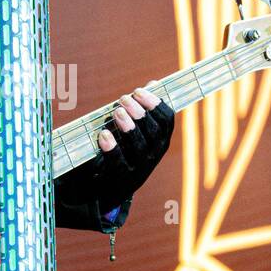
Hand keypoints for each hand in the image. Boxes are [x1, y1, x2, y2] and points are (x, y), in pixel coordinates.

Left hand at [92, 87, 174, 210]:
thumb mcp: (139, 131)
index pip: (167, 120)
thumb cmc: (127, 150)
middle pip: (153, 131)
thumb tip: (153, 83)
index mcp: (161, 140)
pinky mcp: (122, 178)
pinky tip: (103, 134)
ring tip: (116, 112)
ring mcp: (140, 168)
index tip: (139, 91)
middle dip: (139, 112)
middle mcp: (155, 155)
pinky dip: (112, 148)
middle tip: (123, 98)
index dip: (155, 103)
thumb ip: (145, 108)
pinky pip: (119, 163)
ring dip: (128, 126)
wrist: (113, 187)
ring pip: (139, 146)